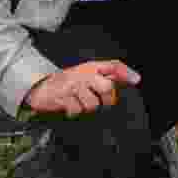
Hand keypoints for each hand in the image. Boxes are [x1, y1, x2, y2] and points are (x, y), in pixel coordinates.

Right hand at [25, 60, 140, 116]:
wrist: (41, 88)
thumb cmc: (68, 82)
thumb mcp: (87, 74)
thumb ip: (107, 75)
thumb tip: (131, 78)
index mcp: (91, 67)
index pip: (113, 65)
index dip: (126, 72)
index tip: (137, 80)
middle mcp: (83, 74)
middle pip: (106, 87)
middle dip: (107, 99)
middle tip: (101, 101)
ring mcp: (73, 85)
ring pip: (93, 103)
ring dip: (88, 107)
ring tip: (80, 102)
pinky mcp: (63, 97)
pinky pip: (77, 110)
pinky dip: (75, 112)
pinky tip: (70, 106)